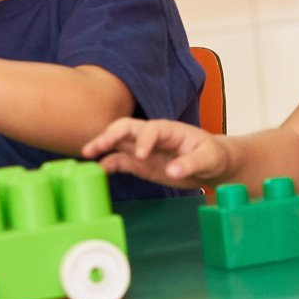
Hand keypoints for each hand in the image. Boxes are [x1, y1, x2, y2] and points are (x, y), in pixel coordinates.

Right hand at [81, 117, 232, 187]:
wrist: (212, 165)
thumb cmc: (213, 156)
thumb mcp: (209, 159)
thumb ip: (191, 163)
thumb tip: (173, 170)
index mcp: (169, 130)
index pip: (150, 129)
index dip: (144, 140)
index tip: (141, 156)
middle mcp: (151, 136)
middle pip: (125, 128)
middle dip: (109, 135)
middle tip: (95, 147)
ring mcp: (143, 149)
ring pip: (117, 142)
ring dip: (101, 146)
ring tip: (86, 155)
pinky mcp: (139, 163)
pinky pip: (120, 161)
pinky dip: (107, 164)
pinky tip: (98, 170)